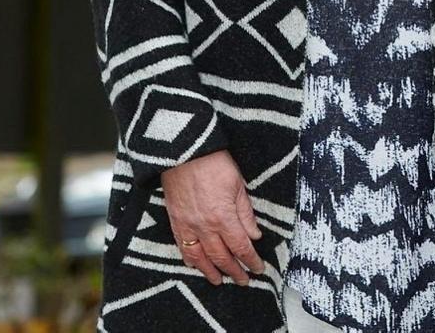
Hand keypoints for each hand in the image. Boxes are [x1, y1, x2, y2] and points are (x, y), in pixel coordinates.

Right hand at [161, 149, 265, 285]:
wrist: (184, 153)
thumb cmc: (214, 164)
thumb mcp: (238, 185)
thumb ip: (246, 213)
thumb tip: (255, 235)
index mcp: (224, 217)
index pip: (241, 247)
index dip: (250, 260)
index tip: (258, 269)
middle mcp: (205, 227)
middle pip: (221, 257)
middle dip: (234, 271)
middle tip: (244, 281)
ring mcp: (188, 226)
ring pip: (200, 258)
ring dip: (211, 272)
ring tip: (220, 281)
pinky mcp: (175, 222)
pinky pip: (182, 248)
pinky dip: (190, 260)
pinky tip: (196, 265)